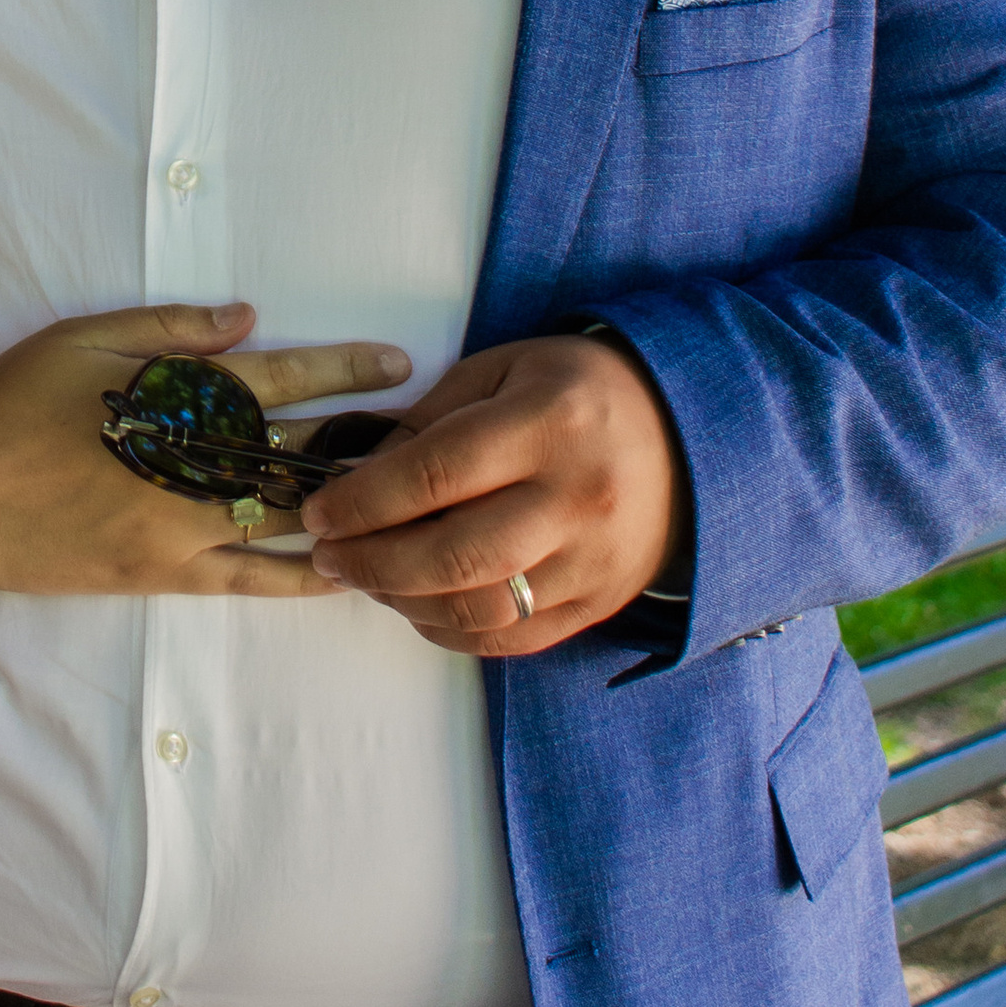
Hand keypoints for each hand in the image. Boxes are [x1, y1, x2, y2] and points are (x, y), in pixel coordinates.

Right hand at [0, 301, 413, 600]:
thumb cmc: (7, 403)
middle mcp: (191, 467)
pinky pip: (249, 579)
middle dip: (367, 438)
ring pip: (288, 517)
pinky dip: (303, 575)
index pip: (282, 379)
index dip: (344, 370)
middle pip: (300, 450)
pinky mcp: (163, 575)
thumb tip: (249, 317)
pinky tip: (348, 569)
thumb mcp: (81, 337)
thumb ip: (169, 329)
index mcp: (175, 399)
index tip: (398, 364)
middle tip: (430, 430)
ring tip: (408, 493)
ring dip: (349, 502)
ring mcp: (181, 529)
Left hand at [298, 333, 685, 652]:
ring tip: (367, 580)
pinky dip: (452, 631)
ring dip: (405, 602)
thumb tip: (356, 471)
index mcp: (547, 423)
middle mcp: (575, 497)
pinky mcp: (599, 601)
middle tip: (328, 556)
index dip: (363, 500)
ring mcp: (592, 559)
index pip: (435, 473)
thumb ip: (431, 417)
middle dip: (372, 562)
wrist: (687, 436)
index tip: (318, 512)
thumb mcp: (506, 369)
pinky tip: (418, 606)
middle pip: (453, 554)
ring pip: (480, 608)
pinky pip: (512, 637)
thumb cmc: (577, 392)